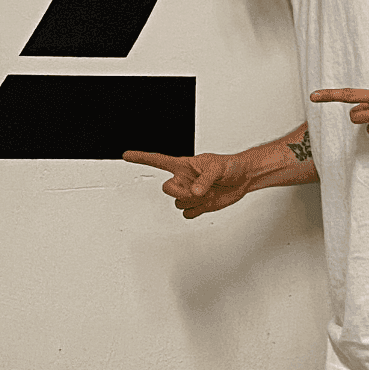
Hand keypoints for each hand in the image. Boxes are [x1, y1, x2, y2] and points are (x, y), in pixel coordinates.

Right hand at [123, 149, 249, 217]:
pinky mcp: (197, 206)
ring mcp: (189, 193)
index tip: (126, 155)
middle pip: (167, 189)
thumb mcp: (217, 167)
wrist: (242, 178)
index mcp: (184, 165)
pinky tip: (207, 202)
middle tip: (197, 191)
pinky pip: (187, 214)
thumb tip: (194, 191)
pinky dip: (197, 211)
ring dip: (192, 202)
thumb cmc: (229, 166)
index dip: (141, 158)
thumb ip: (204, 180)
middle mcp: (184, 180)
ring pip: (178, 203)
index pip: (158, 161)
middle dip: (180, 192)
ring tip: (209, 193)